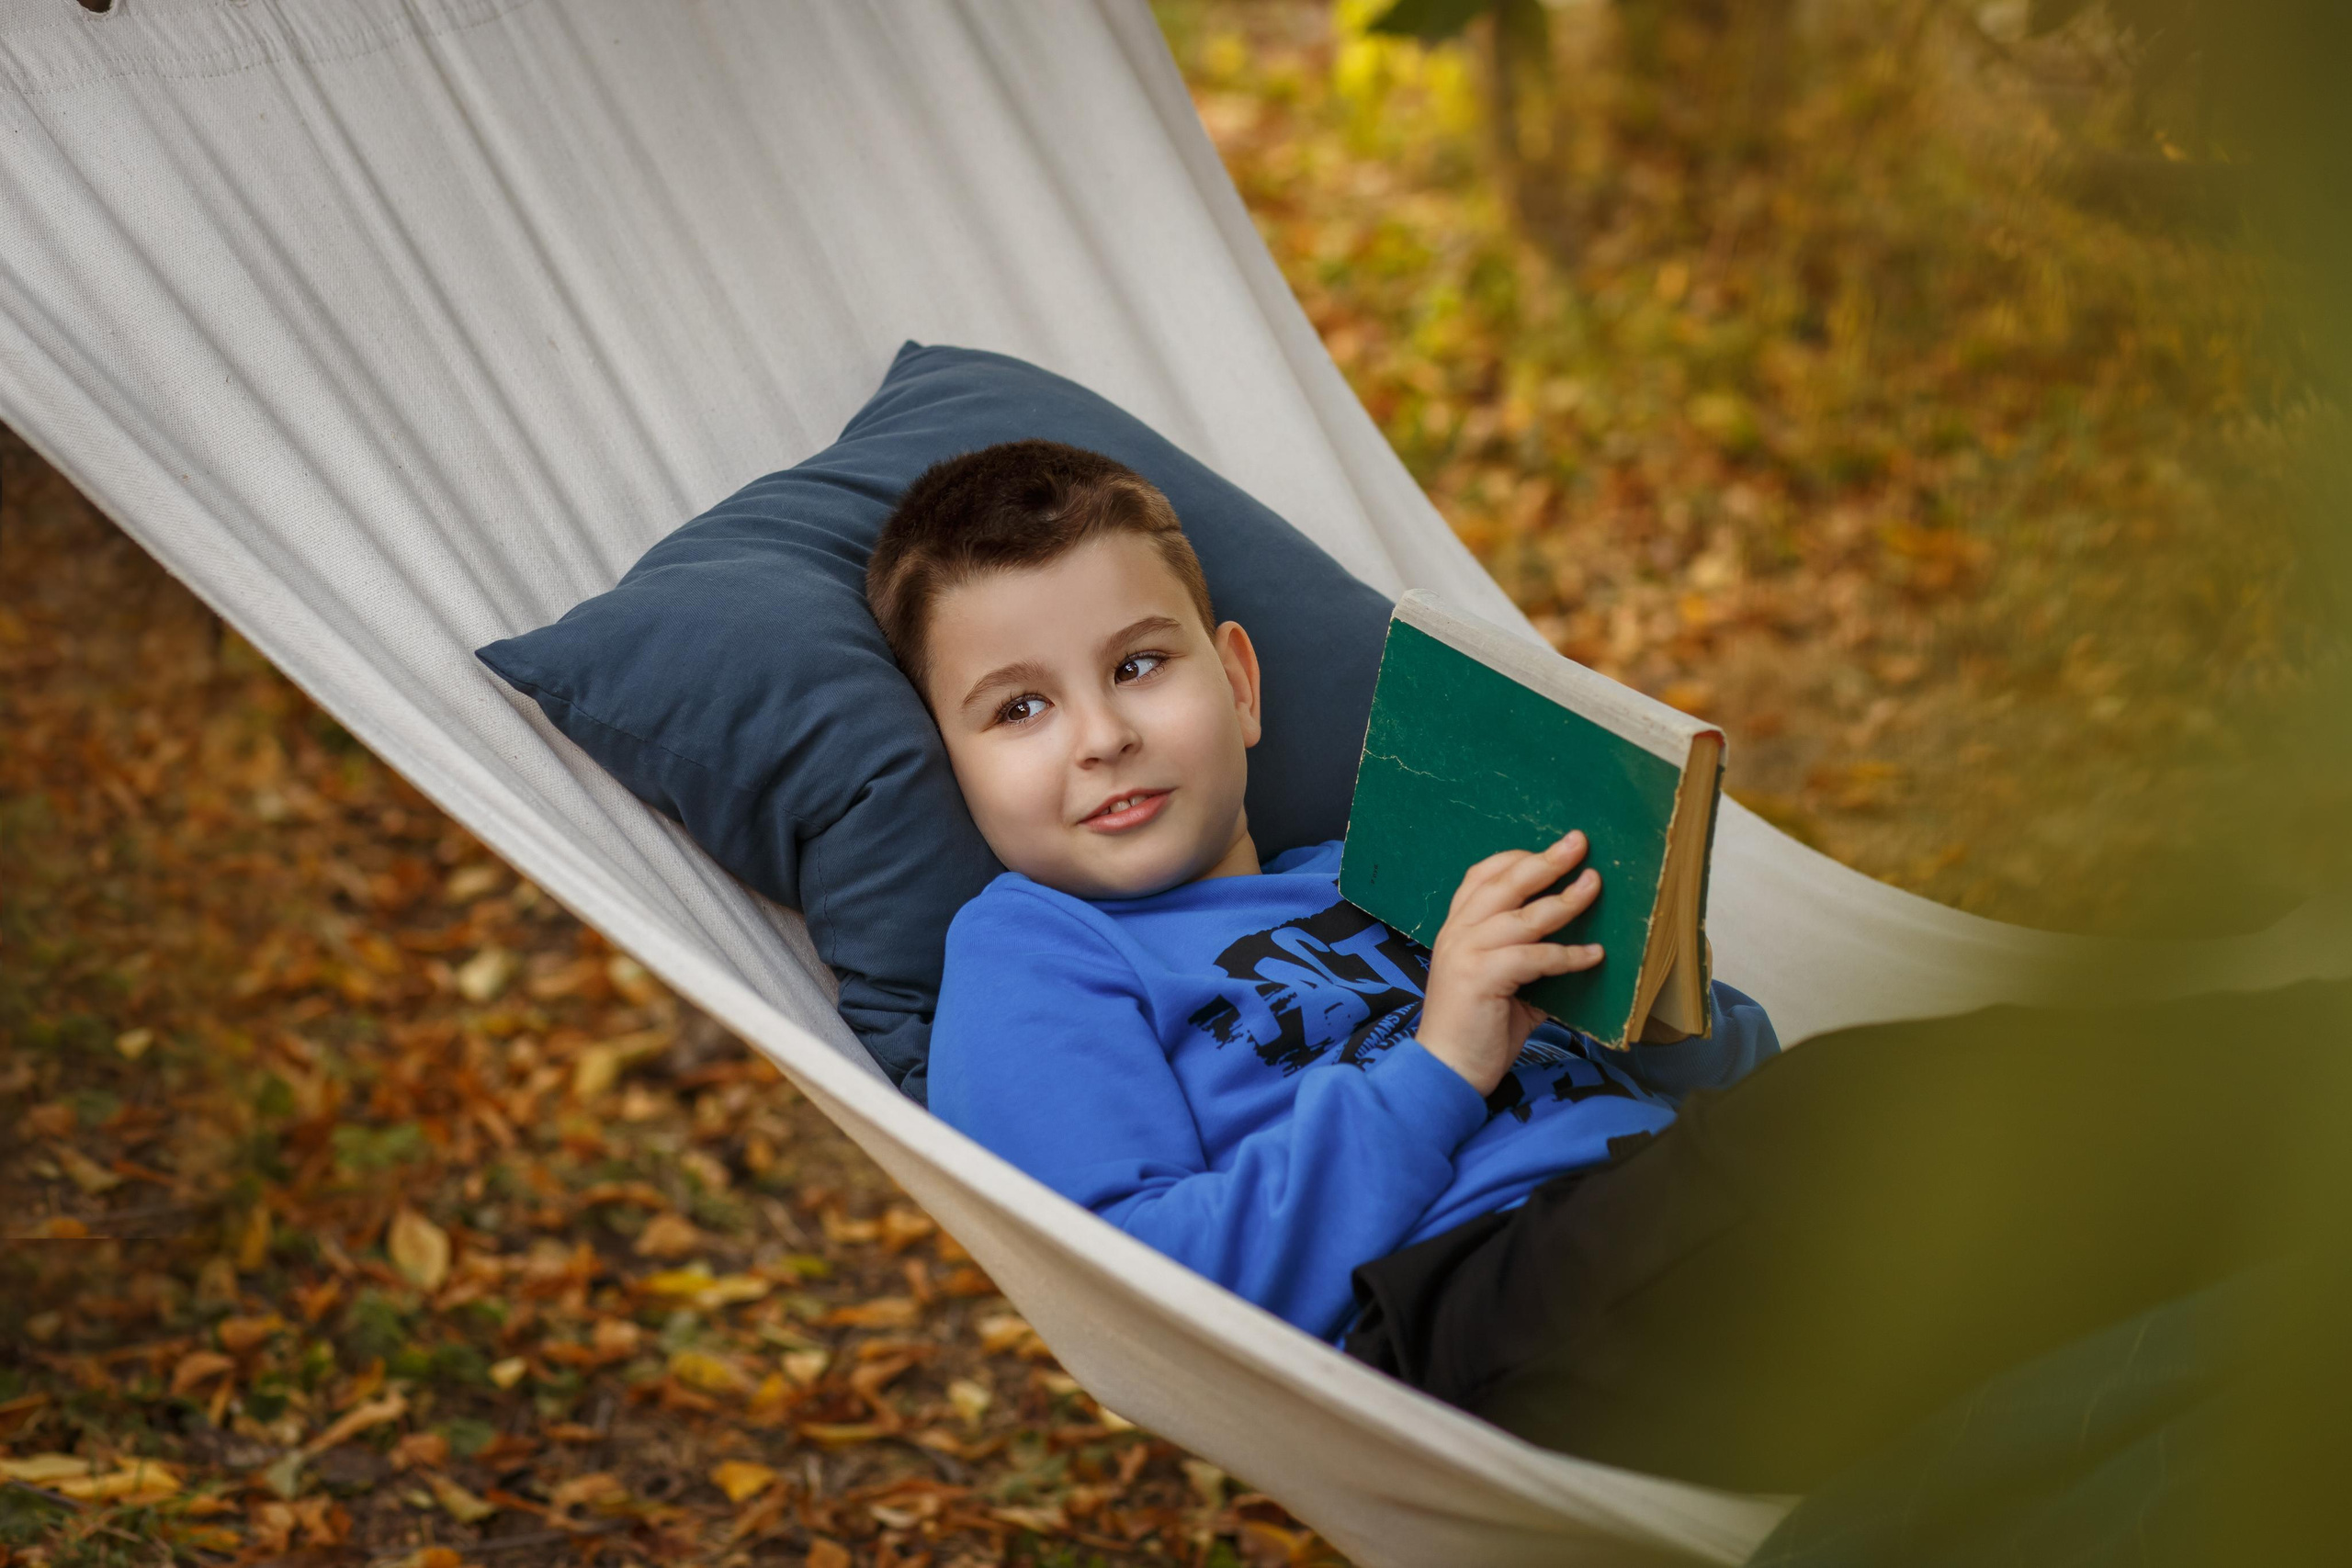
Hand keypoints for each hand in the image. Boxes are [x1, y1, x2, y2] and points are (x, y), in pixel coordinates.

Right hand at [1415, 832, 1602, 1095]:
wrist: (1446, 1070)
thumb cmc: (1478, 1028)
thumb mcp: (1503, 982)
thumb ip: (1529, 958)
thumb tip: (1581, 942)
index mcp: (1457, 928)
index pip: (1482, 876)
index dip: (1519, 859)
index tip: (1555, 850)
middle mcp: (1457, 932)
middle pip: (1504, 883)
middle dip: (1546, 860)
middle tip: (1579, 843)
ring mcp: (1466, 952)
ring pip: (1523, 916)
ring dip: (1565, 900)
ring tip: (1594, 886)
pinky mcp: (1481, 977)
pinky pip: (1534, 956)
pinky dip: (1568, 954)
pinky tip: (1594, 955)